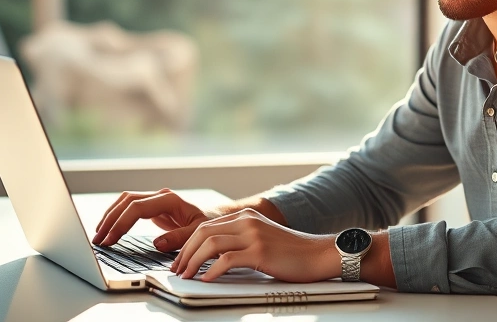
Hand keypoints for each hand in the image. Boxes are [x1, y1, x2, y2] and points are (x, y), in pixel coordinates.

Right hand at [93, 188, 210, 248]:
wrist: (217, 218)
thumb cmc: (210, 225)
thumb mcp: (199, 233)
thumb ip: (180, 238)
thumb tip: (157, 243)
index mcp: (170, 200)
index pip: (137, 208)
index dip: (121, 224)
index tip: (109, 240)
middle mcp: (161, 196)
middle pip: (127, 201)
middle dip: (110, 220)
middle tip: (97, 240)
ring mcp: (156, 200)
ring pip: (125, 202)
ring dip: (110, 217)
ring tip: (98, 235)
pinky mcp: (153, 208)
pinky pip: (130, 208)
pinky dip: (117, 217)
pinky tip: (109, 229)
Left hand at [172, 208, 339, 282]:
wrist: (319, 254)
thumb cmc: (292, 252)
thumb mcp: (262, 238)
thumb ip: (239, 241)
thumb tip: (212, 257)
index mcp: (246, 216)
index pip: (205, 226)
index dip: (187, 243)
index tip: (180, 260)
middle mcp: (247, 221)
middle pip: (203, 233)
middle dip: (184, 253)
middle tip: (177, 269)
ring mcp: (253, 235)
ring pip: (210, 244)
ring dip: (192, 261)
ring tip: (186, 276)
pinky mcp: (260, 251)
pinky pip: (227, 260)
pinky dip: (212, 271)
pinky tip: (206, 280)